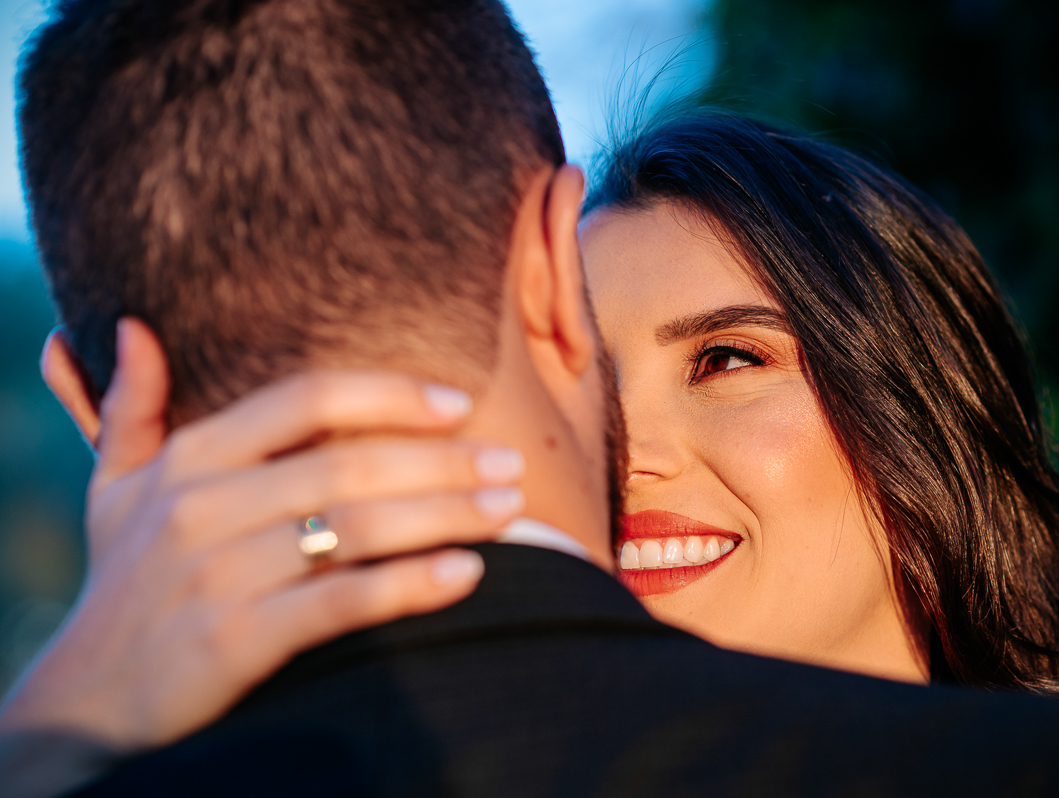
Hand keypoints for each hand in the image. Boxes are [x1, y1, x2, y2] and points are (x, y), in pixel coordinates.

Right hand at [0, 319, 522, 751]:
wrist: (85, 697)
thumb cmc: (125, 580)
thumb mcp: (113, 489)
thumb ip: (130, 409)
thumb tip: (132, 328)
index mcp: (188, 459)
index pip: (306, 400)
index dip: (389, 395)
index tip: (458, 403)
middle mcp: (201, 507)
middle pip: (348, 465)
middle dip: (443, 463)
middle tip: (510, 464)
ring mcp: (218, 574)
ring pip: (355, 529)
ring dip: (445, 516)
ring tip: (507, 510)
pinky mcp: (234, 640)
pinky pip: (341, 602)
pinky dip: (409, 586)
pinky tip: (465, 574)